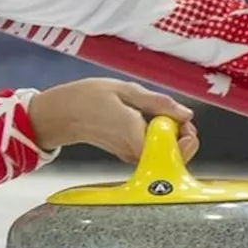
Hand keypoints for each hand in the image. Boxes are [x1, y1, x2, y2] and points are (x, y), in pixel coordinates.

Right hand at [27, 78, 198, 163]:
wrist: (61, 114)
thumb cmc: (87, 98)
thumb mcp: (124, 89)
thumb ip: (157, 102)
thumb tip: (186, 113)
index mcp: (135, 135)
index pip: (175, 148)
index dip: (186, 133)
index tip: (180, 117)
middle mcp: (134, 152)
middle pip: (174, 155)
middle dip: (182, 135)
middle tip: (174, 114)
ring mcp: (131, 157)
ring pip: (165, 154)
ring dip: (170, 135)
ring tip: (157, 114)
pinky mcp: (128, 156)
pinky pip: (153, 151)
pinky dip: (157, 138)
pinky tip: (148, 121)